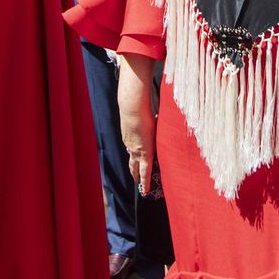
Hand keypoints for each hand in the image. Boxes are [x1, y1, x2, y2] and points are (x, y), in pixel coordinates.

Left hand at [117, 56, 157, 194]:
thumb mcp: (143, 102)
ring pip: (137, 166)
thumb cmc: (138, 100)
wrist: (132, 103)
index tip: (136, 163)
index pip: (133, 147)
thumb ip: (147, 98)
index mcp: (130, 132)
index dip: (135, 156)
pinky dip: (145, 180)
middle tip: (136, 180)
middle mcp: (130, 142)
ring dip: (139, 176)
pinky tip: (146, 190)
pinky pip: (144, 171)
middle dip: (134, 170)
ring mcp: (135, 148)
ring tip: (141, 186)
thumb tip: (148, 88)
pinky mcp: (143, 152)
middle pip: (132, 160)